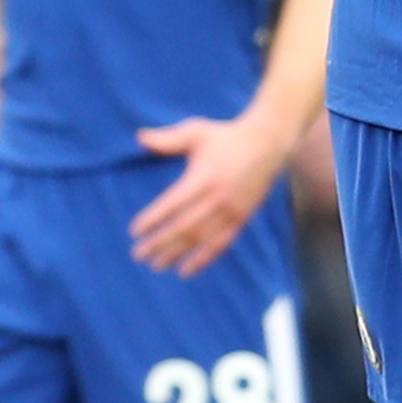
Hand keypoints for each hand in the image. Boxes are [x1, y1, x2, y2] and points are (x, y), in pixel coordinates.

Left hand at [130, 114, 285, 273]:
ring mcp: (231, 211)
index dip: (153, 220)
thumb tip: (140, 137)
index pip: (172, 204)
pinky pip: (221, 244)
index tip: (135, 231)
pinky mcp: (241, 219)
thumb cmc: (226, 137)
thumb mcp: (196, 131)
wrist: (267, 144)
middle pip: (184, 227)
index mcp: (203, 178)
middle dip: (159, 243)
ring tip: (157, 265)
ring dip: (177, 255)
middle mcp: (217, 198)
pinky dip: (203, 260)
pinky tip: (186, 270)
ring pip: (200, 240)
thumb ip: (167, 139)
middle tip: (138, 255)